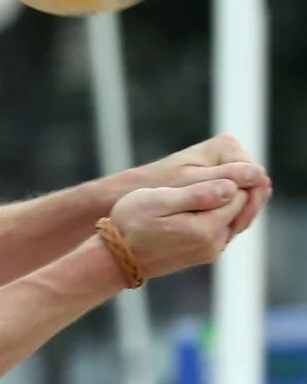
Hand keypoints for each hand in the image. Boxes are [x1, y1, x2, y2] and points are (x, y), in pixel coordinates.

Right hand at [109, 171, 263, 277]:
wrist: (114, 259)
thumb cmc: (130, 225)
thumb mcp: (157, 201)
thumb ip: (196, 194)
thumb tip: (231, 187)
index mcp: (206, 228)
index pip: (239, 194)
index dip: (235, 176)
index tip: (220, 165)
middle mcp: (214, 243)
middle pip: (242, 208)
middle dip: (237, 188)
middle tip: (224, 171)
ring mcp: (210, 251)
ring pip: (235, 218)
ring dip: (229, 202)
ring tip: (216, 185)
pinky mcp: (204, 255)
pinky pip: (224, 229)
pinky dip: (221, 214)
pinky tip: (208, 203)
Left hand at [136, 136, 272, 237]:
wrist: (126, 197)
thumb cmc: (153, 190)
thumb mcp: (185, 188)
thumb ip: (218, 182)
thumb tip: (257, 176)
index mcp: (225, 147)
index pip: (255, 177)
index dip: (249, 202)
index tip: (234, 224)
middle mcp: (228, 155)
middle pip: (251, 187)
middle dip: (243, 209)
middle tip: (229, 233)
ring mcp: (223, 169)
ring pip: (242, 197)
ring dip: (235, 215)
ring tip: (220, 235)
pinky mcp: (215, 183)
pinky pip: (230, 203)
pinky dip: (224, 216)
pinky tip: (213, 232)